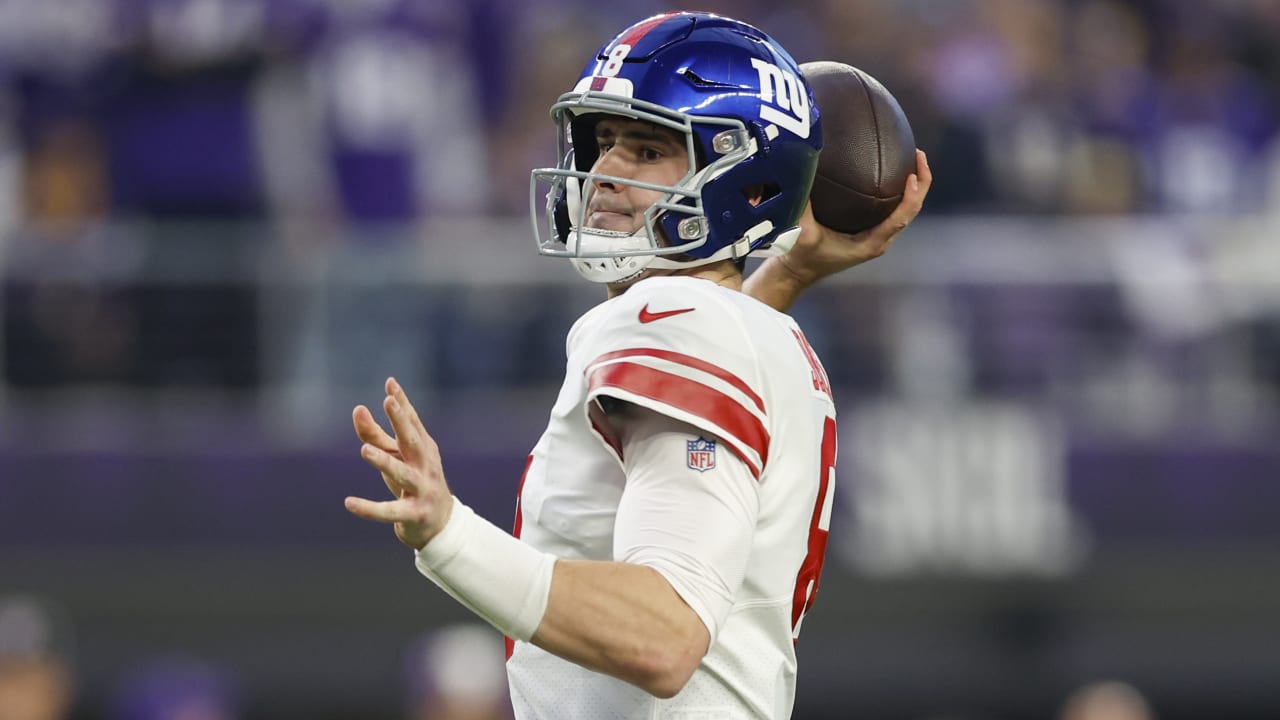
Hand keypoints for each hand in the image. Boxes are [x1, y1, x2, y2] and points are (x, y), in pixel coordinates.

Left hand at [345, 377, 453, 549]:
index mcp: (422, 448)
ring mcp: (422, 489)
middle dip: (402, 421)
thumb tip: (357, 408)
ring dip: (385, 461)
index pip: (412, 421)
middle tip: (389, 403)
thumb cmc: (414, 481)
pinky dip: (369, 508)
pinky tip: (349, 503)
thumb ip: (375, 434)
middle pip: (412, 441)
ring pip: (402, 474)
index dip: (402, 402)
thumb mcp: (396, 456)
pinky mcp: (413, 514)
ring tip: (365, 449)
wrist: (439, 523)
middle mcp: (425, 465)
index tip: (389, 383)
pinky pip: (390, 511)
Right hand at [777, 148, 932, 285]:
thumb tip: (804, 170)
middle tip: (918, 154)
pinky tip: (891, 173)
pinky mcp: (871, 232)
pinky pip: (894, 211)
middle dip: (921, 183)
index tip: (911, 175)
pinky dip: (899, 192)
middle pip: (911, 211)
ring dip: (914, 186)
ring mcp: (877, 237)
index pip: (900, 218)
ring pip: (906, 211)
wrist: (799, 272)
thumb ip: (804, 203)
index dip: (911, 196)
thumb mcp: (803, 231)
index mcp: (870, 243)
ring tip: (912, 159)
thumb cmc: (803, 255)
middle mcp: (879, 240)